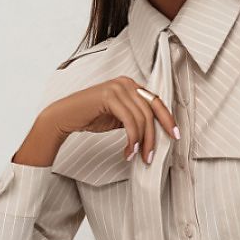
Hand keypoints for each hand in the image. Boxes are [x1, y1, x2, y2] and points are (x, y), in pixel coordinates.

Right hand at [44, 77, 178, 166]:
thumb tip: (154, 133)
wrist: (65, 116)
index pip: (156, 102)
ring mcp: (118, 87)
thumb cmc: (91, 116)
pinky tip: (129, 151)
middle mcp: (126, 83)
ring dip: (141, 142)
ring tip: (136, 156)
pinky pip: (129, 121)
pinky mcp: (109, 96)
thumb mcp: (119, 117)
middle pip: (150, 112)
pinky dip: (132, 138)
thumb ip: (136, 119)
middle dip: (153, 137)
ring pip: (141, 118)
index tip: (175, 136)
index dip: (168, 119)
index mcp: (131, 85)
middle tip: (150, 156)